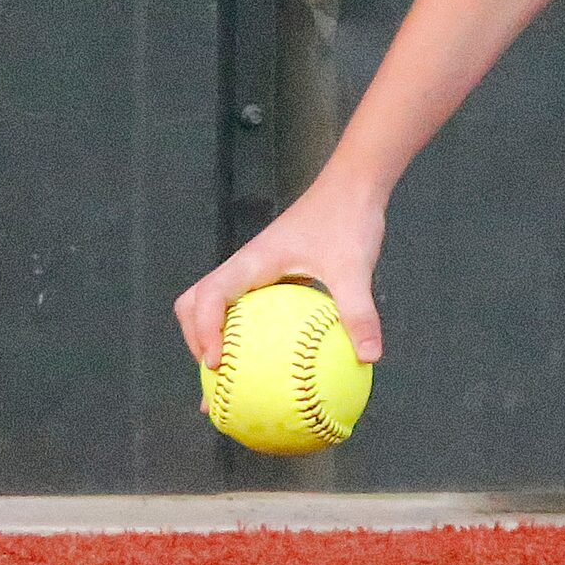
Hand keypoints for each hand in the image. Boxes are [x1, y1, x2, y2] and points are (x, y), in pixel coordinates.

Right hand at [176, 180, 387, 374]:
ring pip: (217, 304)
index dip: (203, 332)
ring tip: (233, 380)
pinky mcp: (273, 272)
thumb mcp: (356, 268)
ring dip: (215, 336)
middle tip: (216, 377)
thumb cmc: (349, 218)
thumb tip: (370, 358)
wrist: (355, 184)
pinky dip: (248, 331)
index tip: (215, 365)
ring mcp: (257, 269)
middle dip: (195, 340)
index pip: (208, 297)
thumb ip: (359, 312)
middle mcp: (246, 265)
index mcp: (252, 262)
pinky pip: (248, 306)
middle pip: (195, 303)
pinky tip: (277, 361)